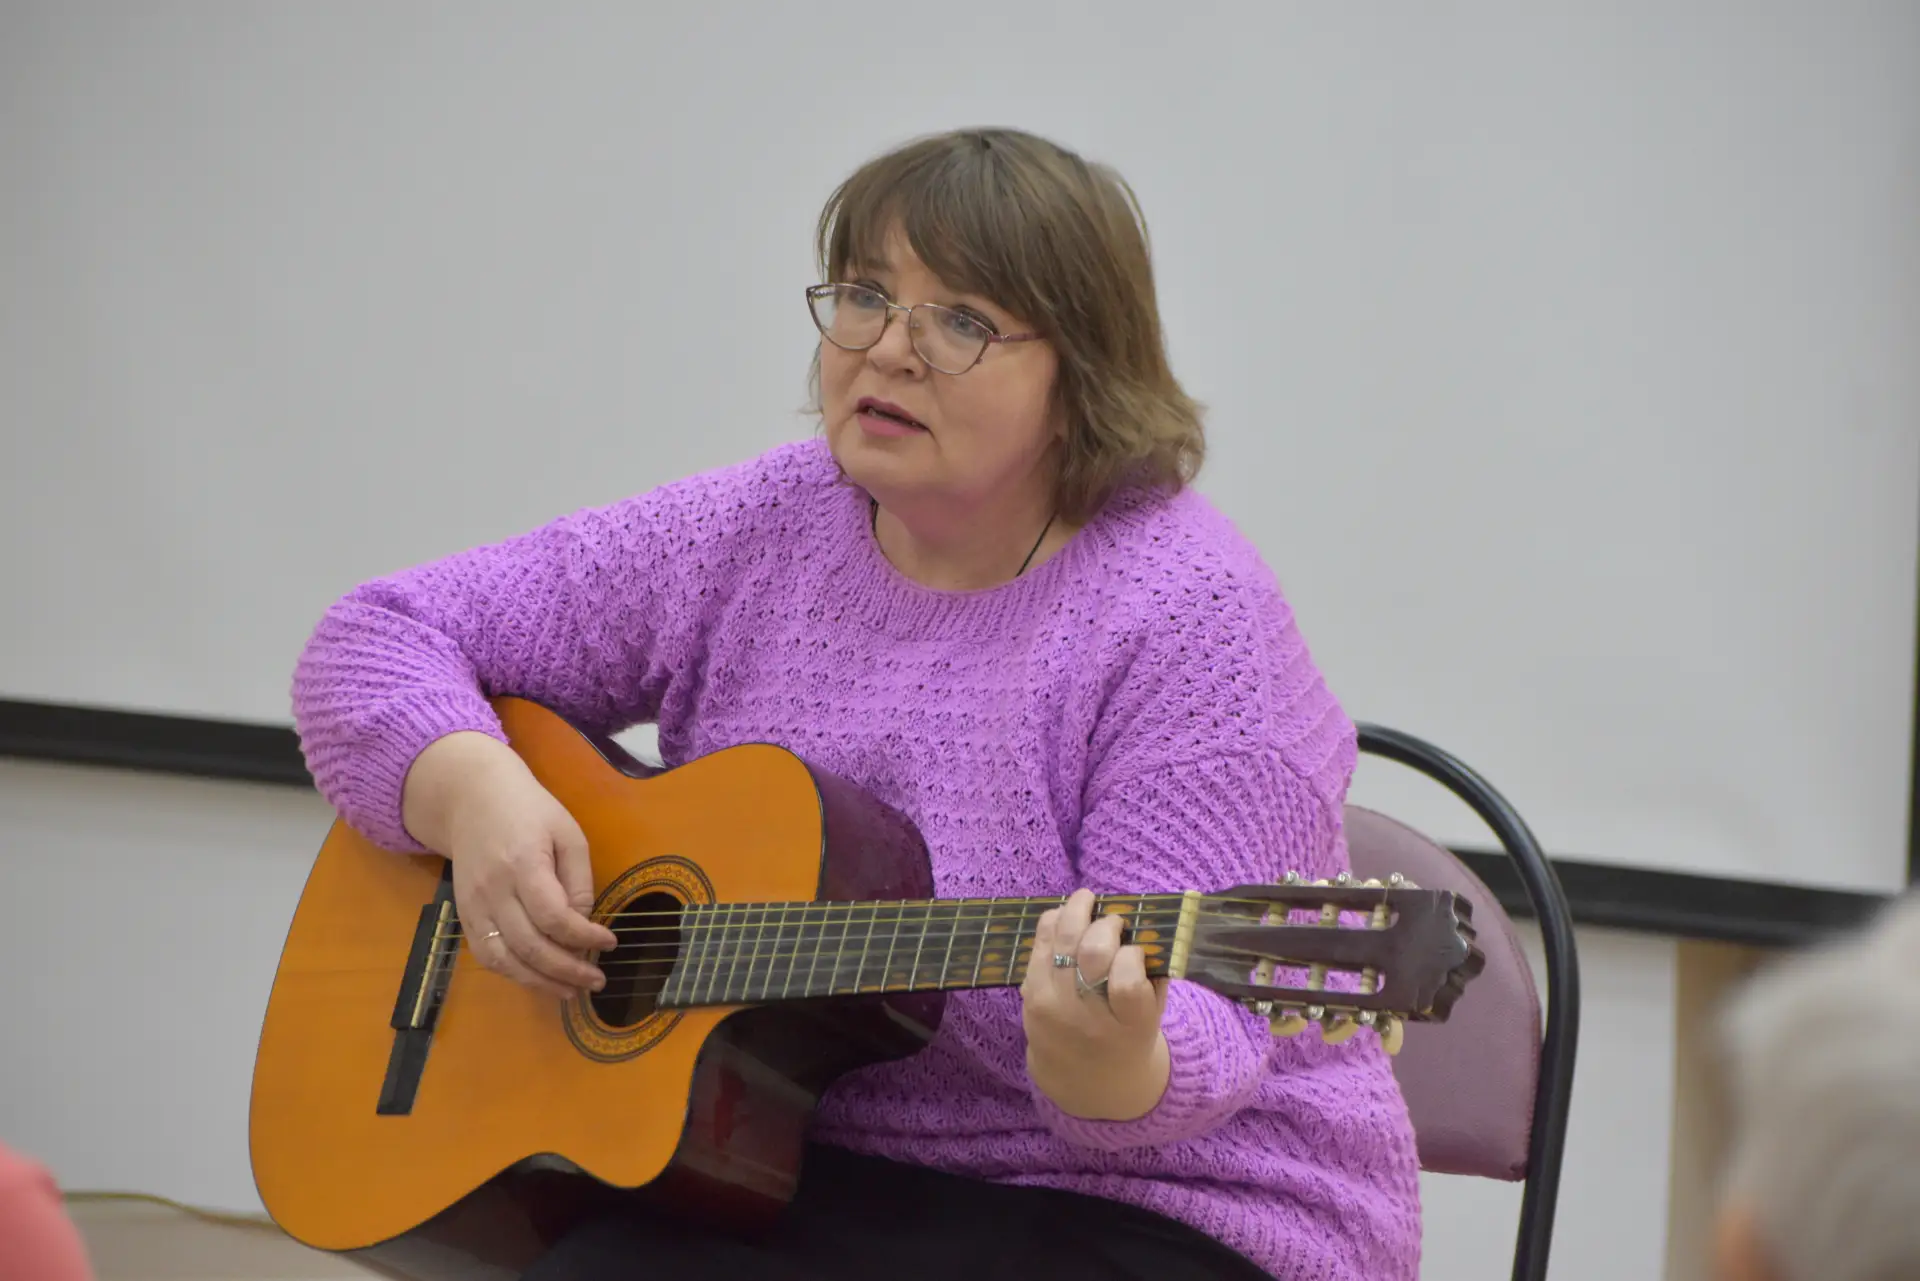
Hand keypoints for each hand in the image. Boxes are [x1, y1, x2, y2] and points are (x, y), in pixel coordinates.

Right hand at [403, 732, 617, 999]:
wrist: (471, 798)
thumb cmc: (529, 810)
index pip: (553, 917)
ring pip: (504, 960)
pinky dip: (513, 973)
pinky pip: (486, 955)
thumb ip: (578, 880)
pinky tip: (539, 978)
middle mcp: (493, 890)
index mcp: (523, 863)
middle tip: (597, 980)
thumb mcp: (567, 833)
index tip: (610, 943)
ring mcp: (473, 905)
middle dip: (567, 970)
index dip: (584, 938)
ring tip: (571, 991)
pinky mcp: (464, 914)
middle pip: (529, 946)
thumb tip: (584, 922)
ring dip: (539, 983)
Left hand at [1020, 888, 1171, 1120]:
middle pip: (1092, 953)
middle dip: (1105, 925)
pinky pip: (1038, 946)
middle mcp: (1086, 1019)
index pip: (1127, 982)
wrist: (1087, 1083)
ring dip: (1075, 912)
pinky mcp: (1029, 996)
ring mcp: (1052, 1007)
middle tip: (1114, 920)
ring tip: (1086, 900)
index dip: (1132, 955)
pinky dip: (1053, 924)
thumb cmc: (1129, 1038)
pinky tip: (1065, 915)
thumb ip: (1153, 975)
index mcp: (1129, 1028)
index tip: (1136, 950)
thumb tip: (1146, 924)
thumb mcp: (1154, 1016)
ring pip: (1062, 941)